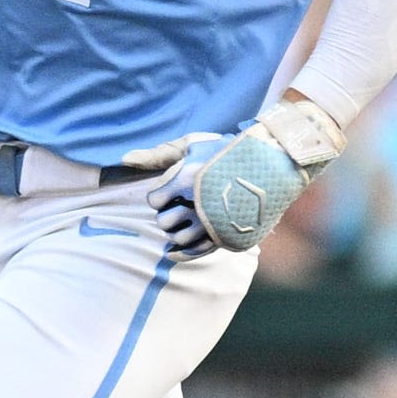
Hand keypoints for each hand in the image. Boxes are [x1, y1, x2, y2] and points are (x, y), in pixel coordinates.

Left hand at [125, 97, 343, 258]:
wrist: (272, 163)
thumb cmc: (227, 150)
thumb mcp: (192, 144)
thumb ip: (158, 154)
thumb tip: (124, 158)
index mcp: (189, 180)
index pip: (155, 200)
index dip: (158, 197)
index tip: (167, 193)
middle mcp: (200, 205)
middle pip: (164, 223)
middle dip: (166, 216)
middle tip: (176, 208)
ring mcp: (215, 223)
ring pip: (180, 238)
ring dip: (176, 232)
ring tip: (185, 221)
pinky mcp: (227, 236)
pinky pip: (197, 252)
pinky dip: (182, 253)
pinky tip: (173, 251)